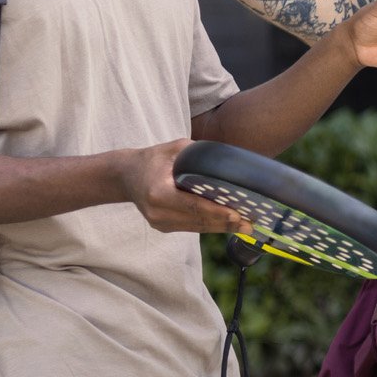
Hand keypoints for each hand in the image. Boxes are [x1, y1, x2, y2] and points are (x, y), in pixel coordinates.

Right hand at [118, 139, 251, 233]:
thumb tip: (226, 159)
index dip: (217, 211)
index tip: (238, 214)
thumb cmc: (153, 159)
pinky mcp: (163, 227)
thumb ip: (198, 153)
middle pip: (198, 220)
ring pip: (197, 227)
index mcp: (158, 193)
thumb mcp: (174, 148)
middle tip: (250, 222)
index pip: (193, 205)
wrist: (125, 176)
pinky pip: (192, 227)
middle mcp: (158, 212)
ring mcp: (159, 223)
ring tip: (246, 226)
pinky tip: (229, 224)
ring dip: (222, 227)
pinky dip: (211, 225)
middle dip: (226, 222)